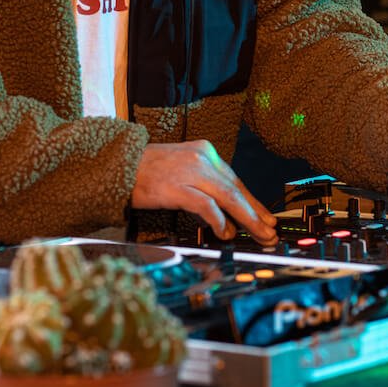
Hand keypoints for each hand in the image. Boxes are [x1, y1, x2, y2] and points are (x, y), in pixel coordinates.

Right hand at [131, 140, 277, 245]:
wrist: (118, 164)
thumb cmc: (148, 171)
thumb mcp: (182, 170)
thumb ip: (204, 185)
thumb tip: (227, 213)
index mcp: (205, 152)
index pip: (236, 180)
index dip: (253, 202)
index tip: (267, 218)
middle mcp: (201, 158)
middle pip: (236, 189)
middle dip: (256, 213)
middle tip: (270, 231)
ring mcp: (189, 172)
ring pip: (228, 197)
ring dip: (246, 219)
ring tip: (257, 234)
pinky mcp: (176, 187)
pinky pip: (205, 205)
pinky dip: (219, 220)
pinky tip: (225, 232)